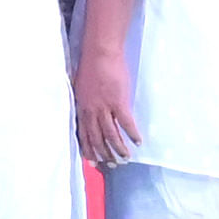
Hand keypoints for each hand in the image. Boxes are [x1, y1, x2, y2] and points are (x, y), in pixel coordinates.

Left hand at [71, 46, 138, 164]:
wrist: (100, 52)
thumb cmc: (90, 66)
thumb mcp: (80, 86)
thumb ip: (84, 102)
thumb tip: (87, 111)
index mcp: (81, 107)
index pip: (83, 134)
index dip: (88, 150)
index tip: (93, 162)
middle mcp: (91, 111)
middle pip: (97, 138)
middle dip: (104, 154)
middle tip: (112, 165)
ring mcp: (105, 107)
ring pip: (111, 135)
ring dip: (119, 149)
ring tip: (126, 159)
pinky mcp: (119, 102)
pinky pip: (126, 124)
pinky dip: (132, 134)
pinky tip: (138, 141)